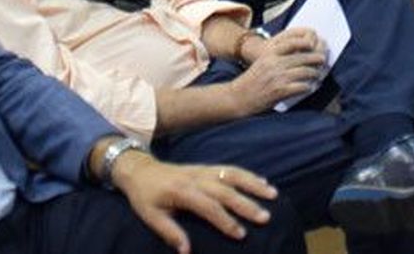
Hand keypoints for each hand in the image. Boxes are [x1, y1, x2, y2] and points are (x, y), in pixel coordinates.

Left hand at [116, 158, 278, 253]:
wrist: (140, 170)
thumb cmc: (146, 197)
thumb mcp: (151, 217)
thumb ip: (170, 233)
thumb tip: (186, 252)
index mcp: (182, 192)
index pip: (208, 207)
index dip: (225, 221)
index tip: (241, 234)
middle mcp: (196, 178)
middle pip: (226, 191)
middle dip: (246, 204)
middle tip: (265, 216)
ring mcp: (204, 170)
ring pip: (233, 175)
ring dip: (253, 184)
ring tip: (272, 194)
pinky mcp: (207, 167)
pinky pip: (230, 169)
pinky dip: (248, 175)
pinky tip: (262, 182)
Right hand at [231, 28, 325, 112]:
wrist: (238, 97)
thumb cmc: (251, 81)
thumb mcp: (261, 62)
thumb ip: (276, 57)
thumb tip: (297, 55)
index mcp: (269, 54)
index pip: (291, 43)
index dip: (305, 43)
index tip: (313, 44)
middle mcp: (274, 63)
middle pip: (301, 57)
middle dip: (315, 58)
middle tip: (323, 60)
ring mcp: (277, 77)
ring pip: (304, 71)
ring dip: (314, 73)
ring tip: (318, 75)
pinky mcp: (280, 91)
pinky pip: (301, 86)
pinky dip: (308, 87)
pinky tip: (310, 88)